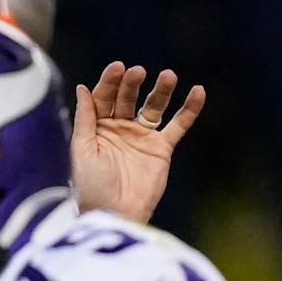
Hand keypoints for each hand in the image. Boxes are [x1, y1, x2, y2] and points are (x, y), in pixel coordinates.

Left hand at [71, 62, 204, 224]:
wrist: (115, 213)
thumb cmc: (92, 185)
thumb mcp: (83, 149)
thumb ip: (85, 118)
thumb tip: (82, 87)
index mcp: (97, 126)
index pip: (104, 97)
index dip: (110, 82)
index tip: (118, 67)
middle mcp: (120, 127)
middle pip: (128, 98)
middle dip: (132, 84)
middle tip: (138, 72)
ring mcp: (142, 136)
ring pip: (154, 107)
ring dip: (162, 90)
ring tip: (169, 75)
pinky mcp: (162, 148)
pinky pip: (178, 125)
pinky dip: (189, 109)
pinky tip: (198, 92)